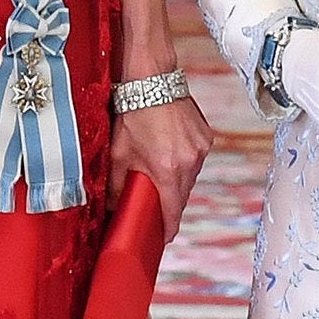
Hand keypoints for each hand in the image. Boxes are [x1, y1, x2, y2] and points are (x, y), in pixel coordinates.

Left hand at [110, 96, 211, 239]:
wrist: (152, 80)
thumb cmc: (133, 115)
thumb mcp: (119, 154)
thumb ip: (117, 186)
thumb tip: (113, 207)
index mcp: (168, 170)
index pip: (172, 212)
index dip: (167, 229)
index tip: (162, 238)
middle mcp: (190, 162)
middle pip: (182, 195)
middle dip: (169, 203)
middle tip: (154, 207)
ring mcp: (200, 148)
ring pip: (190, 177)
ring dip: (176, 181)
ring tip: (159, 174)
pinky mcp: (205, 135)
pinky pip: (195, 159)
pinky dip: (183, 162)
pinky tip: (169, 153)